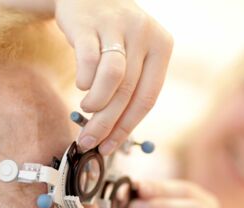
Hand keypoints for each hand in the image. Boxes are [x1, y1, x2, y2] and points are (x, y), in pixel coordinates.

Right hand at [54, 0, 172, 154]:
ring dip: (97, 104)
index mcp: (162, 48)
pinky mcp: (90, 23)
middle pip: (128, 92)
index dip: (126, 128)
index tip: (108, 147)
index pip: (147, 99)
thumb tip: (113, 136)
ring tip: (86, 109)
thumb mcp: (133, 57)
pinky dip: (84, 81)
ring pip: (113, 78)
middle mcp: (145, 34)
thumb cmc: (113, 38)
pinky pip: (88, 61)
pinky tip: (81, 86)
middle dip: (106, 124)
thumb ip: (131, 90)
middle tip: (89, 141)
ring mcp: (118, 25)